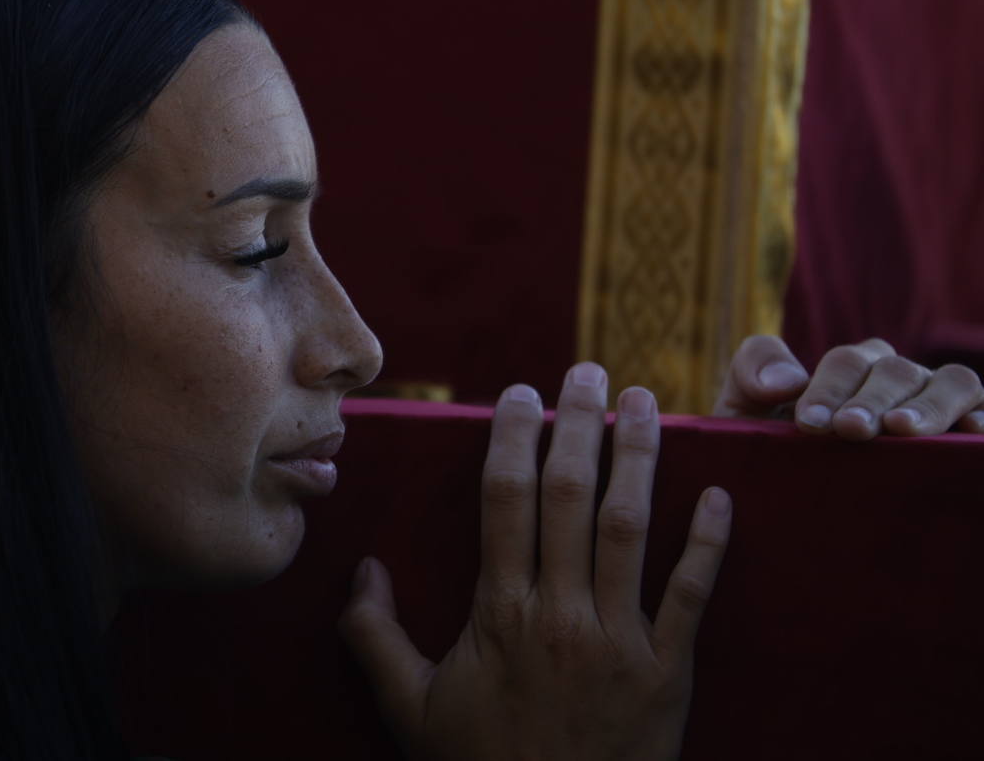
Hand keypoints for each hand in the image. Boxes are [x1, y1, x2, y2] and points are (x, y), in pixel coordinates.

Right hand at [339, 364, 731, 760]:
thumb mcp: (408, 711)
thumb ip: (374, 636)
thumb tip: (362, 568)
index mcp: (498, 614)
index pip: (505, 501)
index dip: (512, 438)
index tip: (519, 393)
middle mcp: (559, 613)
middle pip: (569, 496)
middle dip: (578, 424)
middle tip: (587, 371)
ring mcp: (619, 641)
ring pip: (630, 528)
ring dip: (639, 458)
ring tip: (646, 402)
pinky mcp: (668, 672)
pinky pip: (693, 595)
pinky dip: (709, 543)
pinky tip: (720, 494)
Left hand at [713, 335, 983, 438]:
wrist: (790, 503)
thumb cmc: (772, 454)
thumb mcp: (744, 416)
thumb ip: (750, 379)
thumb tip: (787, 380)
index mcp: (848, 370)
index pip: (844, 363)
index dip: (827, 388)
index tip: (808, 425)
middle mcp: (896, 378)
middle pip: (893, 369)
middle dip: (870, 398)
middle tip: (851, 430)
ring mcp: (934, 401)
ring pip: (950, 381)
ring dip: (928, 403)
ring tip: (903, 431)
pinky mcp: (964, 430)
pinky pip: (982, 409)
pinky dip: (981, 418)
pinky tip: (972, 437)